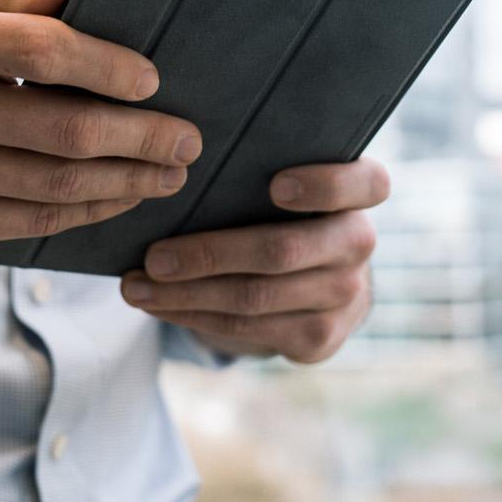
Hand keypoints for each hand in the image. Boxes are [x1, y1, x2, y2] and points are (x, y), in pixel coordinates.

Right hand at [0, 0, 203, 248]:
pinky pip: (37, 221)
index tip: (154, 81)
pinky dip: (92, 210)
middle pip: (64, 130)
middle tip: (188, 139)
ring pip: (59, 184)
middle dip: (141, 137)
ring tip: (171, 172)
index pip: (43, 51)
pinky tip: (125, 195)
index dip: (107, 67)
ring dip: (130, 180)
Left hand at [119, 157, 388, 363]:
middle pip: (284, 251)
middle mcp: (359, 244)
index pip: (366, 184)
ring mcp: (343, 296)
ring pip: (255, 297)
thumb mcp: (280, 183)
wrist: (312, 280)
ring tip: (136, 286)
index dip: (324, 186)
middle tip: (154, 256)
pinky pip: (246, 328)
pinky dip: (192, 315)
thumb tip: (173, 162)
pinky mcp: (318, 339)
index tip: (275, 185)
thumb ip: (255, 168)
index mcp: (359, 193)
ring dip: (186, 294)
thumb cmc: (279, 212)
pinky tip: (157, 305)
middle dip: (210, 255)